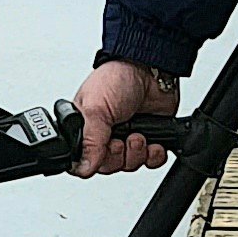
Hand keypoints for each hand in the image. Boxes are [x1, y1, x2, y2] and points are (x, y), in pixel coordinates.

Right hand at [74, 59, 179, 175]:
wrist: (150, 68)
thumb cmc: (117, 78)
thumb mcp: (95, 110)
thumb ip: (89, 143)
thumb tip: (83, 168)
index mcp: (85, 128)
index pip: (83, 160)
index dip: (95, 162)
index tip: (104, 151)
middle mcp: (105, 135)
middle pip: (108, 166)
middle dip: (118, 157)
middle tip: (120, 141)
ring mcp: (127, 137)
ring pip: (129, 165)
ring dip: (136, 154)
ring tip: (138, 135)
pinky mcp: (149, 139)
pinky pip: (151, 162)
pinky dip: (154, 156)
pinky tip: (153, 142)